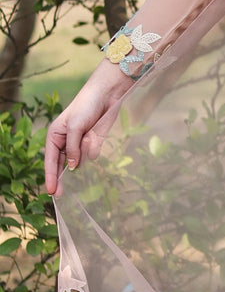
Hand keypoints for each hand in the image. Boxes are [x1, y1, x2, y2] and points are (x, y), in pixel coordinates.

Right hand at [43, 63, 129, 197]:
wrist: (106, 96)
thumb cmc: (85, 107)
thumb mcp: (74, 127)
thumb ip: (72, 148)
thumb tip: (71, 167)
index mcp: (55, 136)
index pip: (50, 160)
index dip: (50, 176)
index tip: (51, 191)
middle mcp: (66, 142)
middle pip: (62, 165)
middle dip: (61, 179)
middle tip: (59, 195)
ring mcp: (80, 144)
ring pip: (80, 160)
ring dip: (83, 154)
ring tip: (89, 134)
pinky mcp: (94, 143)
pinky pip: (93, 153)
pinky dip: (94, 147)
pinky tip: (96, 133)